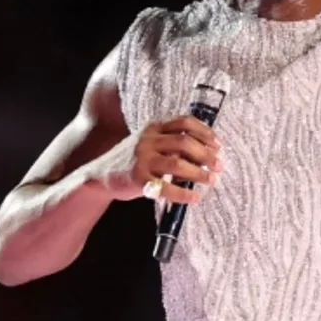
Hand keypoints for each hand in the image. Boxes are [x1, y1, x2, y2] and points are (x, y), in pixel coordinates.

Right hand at [94, 115, 220, 204]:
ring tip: (211, 180)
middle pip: (184, 142)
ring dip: (199, 172)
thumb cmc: (135, 162)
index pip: (184, 123)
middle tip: (219, 165)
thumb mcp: (152, 146)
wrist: (101, 177)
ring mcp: (142, 158)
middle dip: (206, 154)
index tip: (218, 145)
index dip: (205, 132)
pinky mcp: (138, 178)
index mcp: (154, 128)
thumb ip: (173, 146)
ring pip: (177, 163)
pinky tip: (195, 197)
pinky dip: (184, 193)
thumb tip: (208, 154)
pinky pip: (166, 187)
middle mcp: (148, 140)